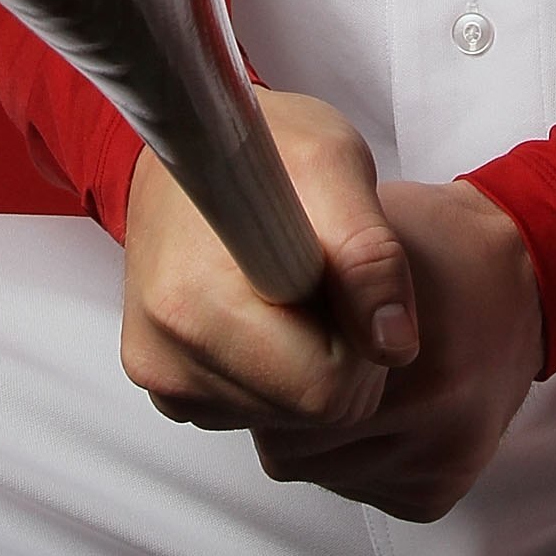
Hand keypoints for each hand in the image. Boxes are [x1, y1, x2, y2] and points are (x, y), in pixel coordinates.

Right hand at [123, 89, 419, 437]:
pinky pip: (254, 408)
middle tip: (322, 276)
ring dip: (304, 357)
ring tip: (286, 281)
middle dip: (335, 352)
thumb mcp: (335, 165)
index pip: (321, 389)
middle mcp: (163, 353)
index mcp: (194, 301)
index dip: (356, 338)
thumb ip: (371, 253)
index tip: (346, 279)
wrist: (196, 138)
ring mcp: (161, 375)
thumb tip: (393, 345)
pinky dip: (275, 367)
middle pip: (307, 412)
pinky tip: (262, 306)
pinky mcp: (165, 384)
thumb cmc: (267, 147)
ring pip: (283, 416)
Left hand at [253, 177, 544, 521]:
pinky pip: (356, 488)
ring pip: (317, 469)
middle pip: (290, 441)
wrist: (524, 274)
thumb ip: (297, 270)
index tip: (268, 334)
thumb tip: (230, 297)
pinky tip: (375, 407)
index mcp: (399, 339)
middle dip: (281, 399)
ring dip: (313, 431)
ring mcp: (438, 457)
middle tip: (303, 348)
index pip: (279, 391)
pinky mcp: (439, 489)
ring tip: (343, 371)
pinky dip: (350, 454)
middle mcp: (428, 407)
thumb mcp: (356, 222)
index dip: (261, 361)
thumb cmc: (431, 241)